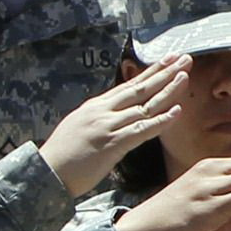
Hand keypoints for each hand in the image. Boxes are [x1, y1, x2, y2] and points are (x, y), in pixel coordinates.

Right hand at [43, 58, 196, 196]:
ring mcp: (107, 126)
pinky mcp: (111, 144)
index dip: (151, 72)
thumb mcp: (80, 126)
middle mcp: (102, 111)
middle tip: (185, 58)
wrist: (45, 172)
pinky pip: (141, 130)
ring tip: (185, 77)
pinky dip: (160, 121)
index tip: (169, 59)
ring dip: (167, 91)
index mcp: (95, 106)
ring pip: (144, 106)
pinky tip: (176, 112)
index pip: (129, 85)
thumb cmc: (63, 155)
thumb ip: (100, 117)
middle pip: (139, 88)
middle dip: (164, 72)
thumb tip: (116, 112)